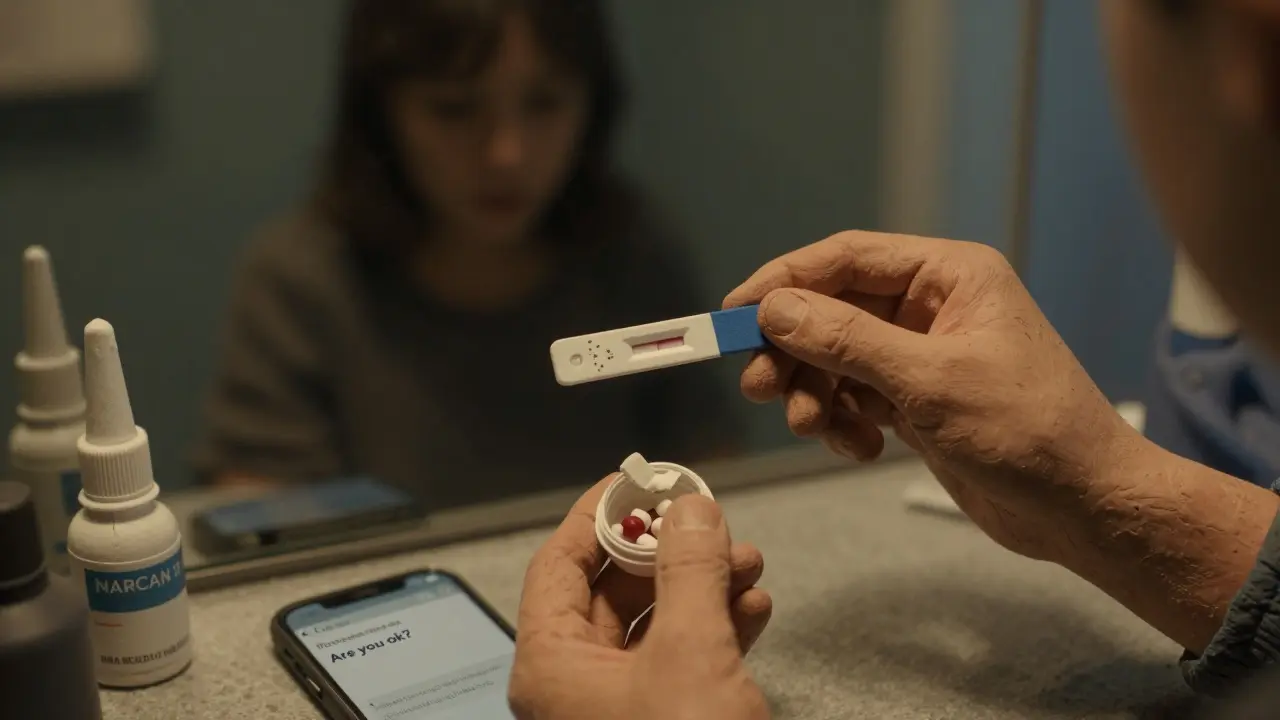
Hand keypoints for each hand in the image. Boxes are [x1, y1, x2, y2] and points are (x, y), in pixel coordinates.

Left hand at [508, 476, 771, 719]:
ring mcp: (616, 707)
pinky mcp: (660, 719)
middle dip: (670, 552)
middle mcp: (573, 685)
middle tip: (713, 523)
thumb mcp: (690, 652)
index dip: (599, 516)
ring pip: (655, 625)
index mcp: (550, 665)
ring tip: (750, 561)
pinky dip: (715, 631)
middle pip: (611, 591)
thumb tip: (691, 507)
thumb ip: (690, 572)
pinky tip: (754, 606)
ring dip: (703, 588)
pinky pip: (680, 663)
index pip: (559, 565)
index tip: (640, 480)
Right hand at [724, 231, 1139, 561]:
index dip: (784, 281)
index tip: (733, 314)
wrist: (1085, 508)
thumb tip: (774, 310)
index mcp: (950, 275)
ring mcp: (924, 356)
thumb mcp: (930, 381)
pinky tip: (859, 448)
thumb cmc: (1025, 431)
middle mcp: (933, 306)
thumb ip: (847, 341)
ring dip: (815, 393)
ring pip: (838, 359)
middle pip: (834, 310)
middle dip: (794, 350)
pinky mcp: (919, 402)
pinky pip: (856, 397)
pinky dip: (844, 422)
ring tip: (812, 428)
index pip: (846, 258)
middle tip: (760, 387)